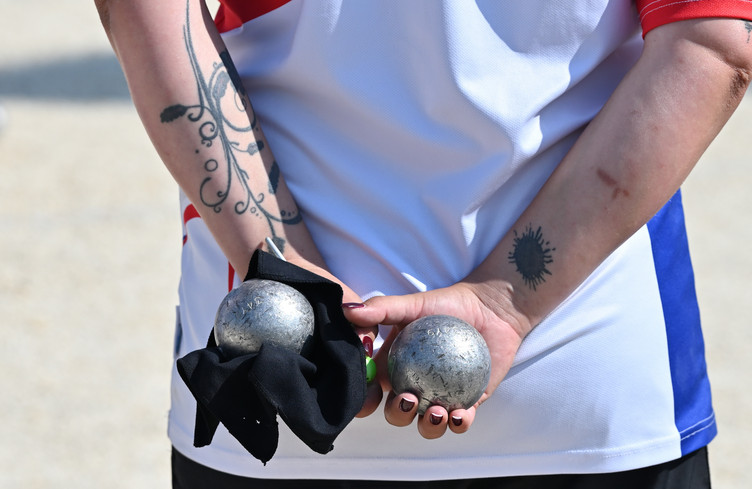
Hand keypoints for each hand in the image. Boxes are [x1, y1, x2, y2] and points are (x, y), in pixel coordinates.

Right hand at [344, 281, 528, 438]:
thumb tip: (349, 310)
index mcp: (394, 369)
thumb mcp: (411, 304)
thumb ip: (381, 309)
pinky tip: (459, 415)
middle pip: (397, 413)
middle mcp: (413, 388)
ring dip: (428, 426)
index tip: (368, 398)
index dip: (363, 401)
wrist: (489, 308)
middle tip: (409, 399)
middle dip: (398, 415)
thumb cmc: (446, 304)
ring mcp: (439, 398)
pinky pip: (460, 421)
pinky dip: (458, 423)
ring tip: (437, 411)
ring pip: (428, 425)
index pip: (371, 390)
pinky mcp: (467, 404)